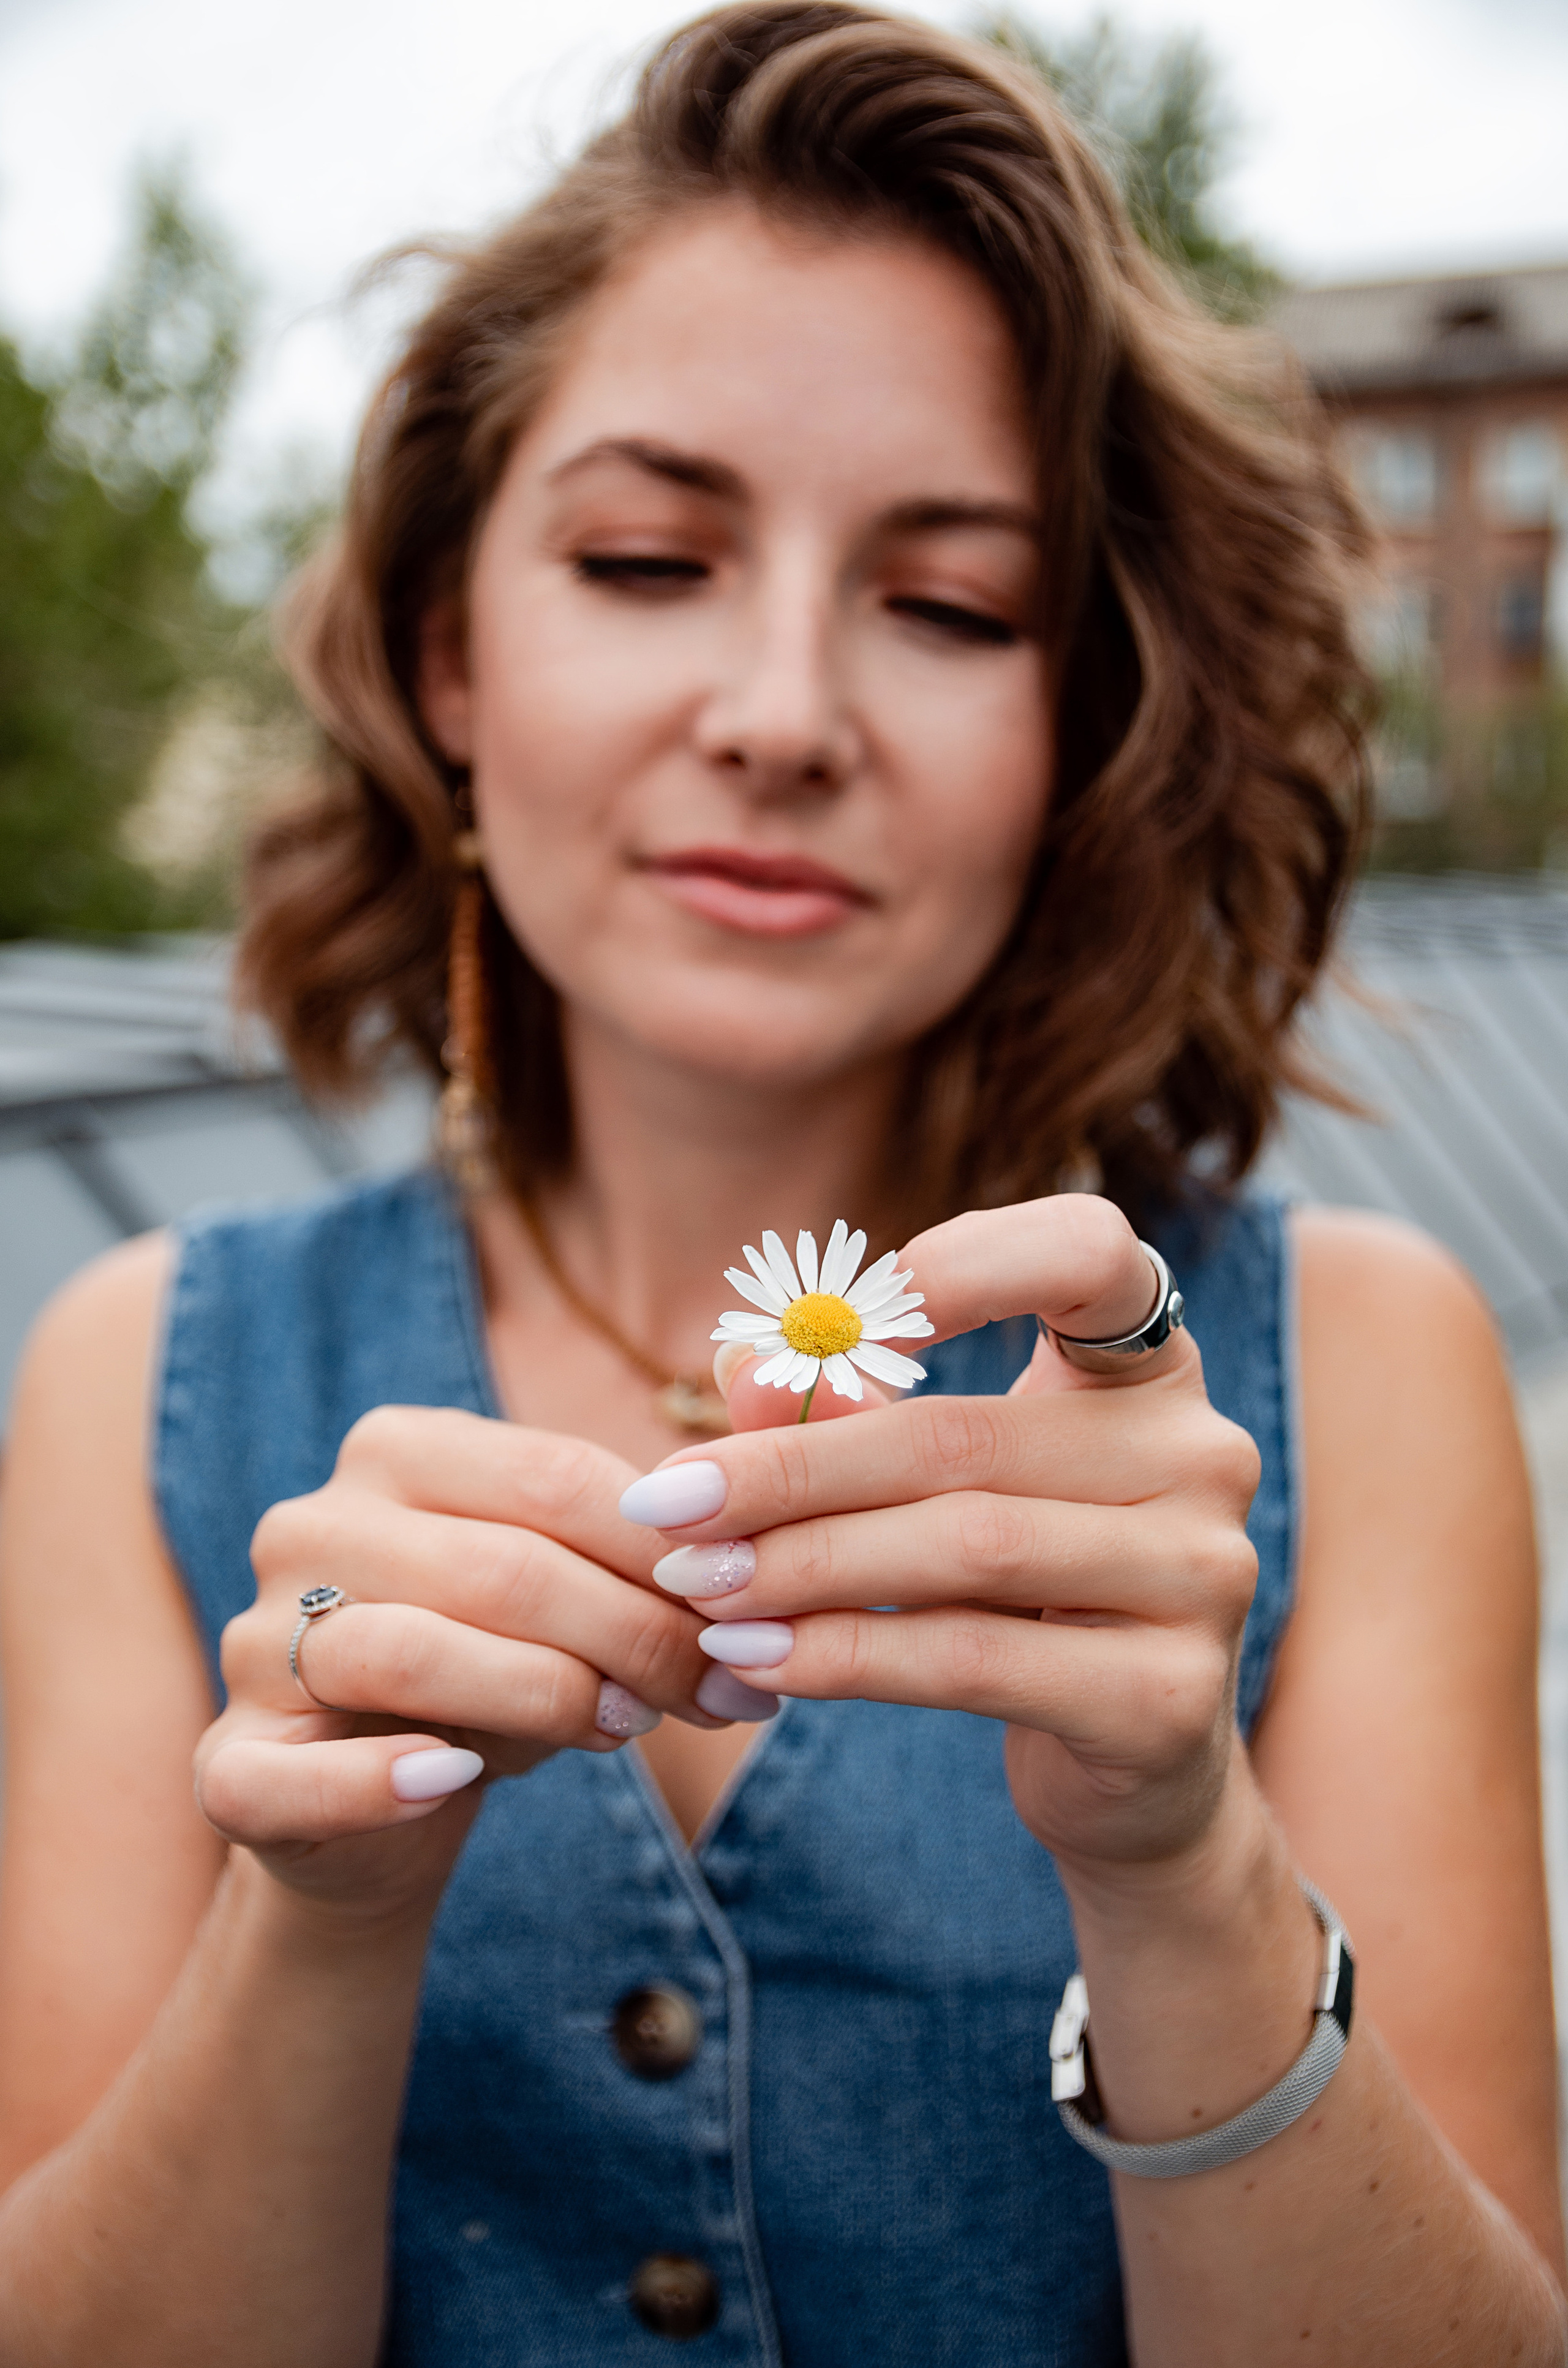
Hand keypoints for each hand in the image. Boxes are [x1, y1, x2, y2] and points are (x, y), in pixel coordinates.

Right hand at [196, 1409, 720, 1922]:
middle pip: (502, 1566)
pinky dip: (379, 1782)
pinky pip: (294, 1775)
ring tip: (627, 1730)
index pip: (555, 1477)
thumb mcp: (566, 1593)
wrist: (377, 1811)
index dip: (667, 1552)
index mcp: (395, 1450)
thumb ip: (634, 1564)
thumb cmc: (493, 1670)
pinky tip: (454, 1781)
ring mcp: (253, 1641)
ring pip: (409, 1651)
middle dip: (634, 1634)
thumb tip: (750, 1579)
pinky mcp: (229, 1763)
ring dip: (545, 1696)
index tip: (749, 1611)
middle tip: (718, 1691)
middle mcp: (310, 1525)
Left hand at [628, 1196, 1260, 1881]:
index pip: (1090, 1253)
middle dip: (791, 1470)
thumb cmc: (1018, 1591)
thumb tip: (736, 1362)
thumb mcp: (938, 1486)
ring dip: (802, 1566)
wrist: (1134, 1766)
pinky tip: (754, 1658)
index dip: (966, 1261)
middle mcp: (1201, 1453)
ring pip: (964, 1547)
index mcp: (1151, 1368)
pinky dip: (846, 1656)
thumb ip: (846, 1416)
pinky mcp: (1168, 1697)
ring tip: (696, 1584)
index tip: (843, 1314)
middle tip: (669, 1503)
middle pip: (963, 1436)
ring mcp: (1203, 1576)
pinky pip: (974, 1660)